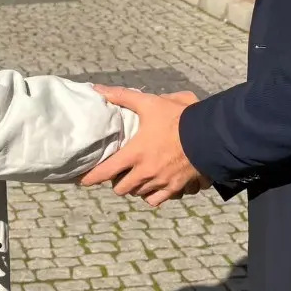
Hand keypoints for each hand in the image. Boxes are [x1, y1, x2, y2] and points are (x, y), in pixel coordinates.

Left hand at [82, 86, 210, 206]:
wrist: (208, 136)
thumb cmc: (177, 119)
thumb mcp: (149, 103)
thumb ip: (122, 96)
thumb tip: (98, 89)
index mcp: (135, 154)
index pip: (105, 172)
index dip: (91, 178)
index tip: (83, 180)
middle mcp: (145, 173)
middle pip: (121, 189)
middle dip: (116, 182)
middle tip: (116, 173)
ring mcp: (161, 183)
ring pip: (138, 194)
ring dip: (133, 188)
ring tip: (133, 178)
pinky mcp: (175, 188)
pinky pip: (156, 200)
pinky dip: (151, 195)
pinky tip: (152, 187)